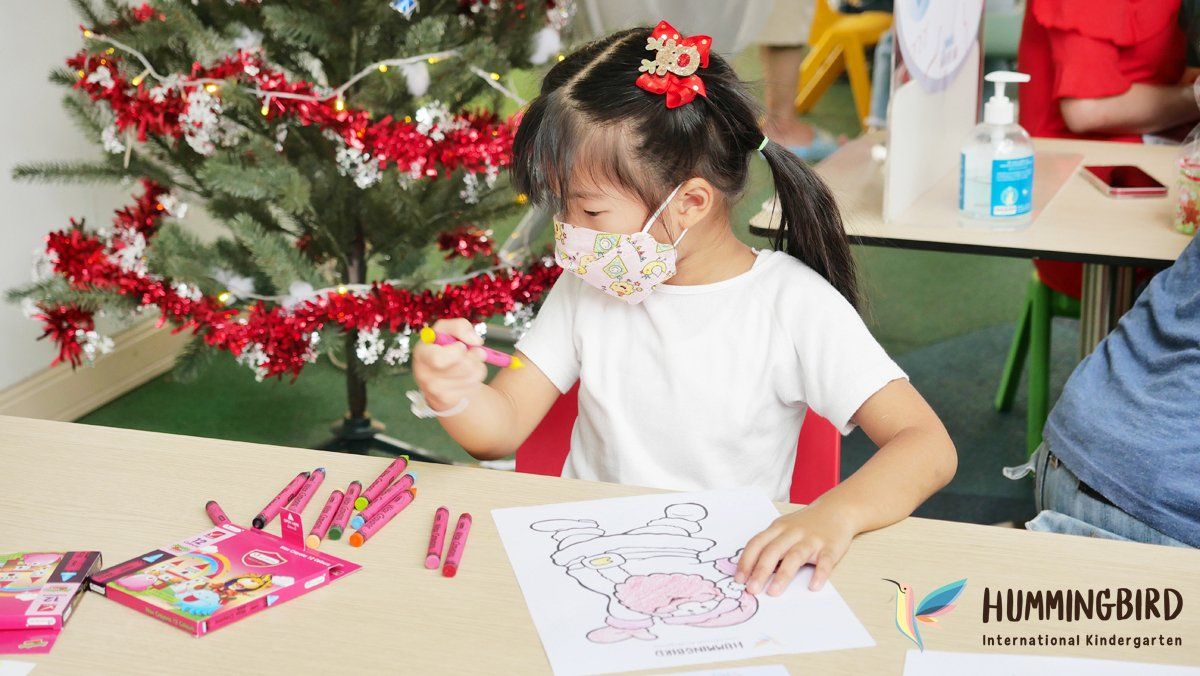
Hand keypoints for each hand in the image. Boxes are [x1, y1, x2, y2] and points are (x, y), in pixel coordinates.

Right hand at [411, 318, 487, 410]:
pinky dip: (477, 378)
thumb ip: (460, 327)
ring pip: (472, 376)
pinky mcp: (445, 400)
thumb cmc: (443, 347)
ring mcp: (434, 390)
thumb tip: (476, 341)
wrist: (436, 374)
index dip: (456, 352)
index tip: (461, 346)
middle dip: (475, 355)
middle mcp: (423, 374)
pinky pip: (473, 387)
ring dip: (478, 366)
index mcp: (421, 353)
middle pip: (464, 366)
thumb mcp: (447, 330)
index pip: (439, 359)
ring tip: (471, 363)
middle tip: (475, 351)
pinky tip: (466, 376)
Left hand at [734, 505, 854, 594]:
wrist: (837, 509)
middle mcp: (793, 532)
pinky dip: (819, 574)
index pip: (757, 543)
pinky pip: (824, 562)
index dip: (746, 561)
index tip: (739, 579)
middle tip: (752, 589)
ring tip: (774, 592)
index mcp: (778, 528)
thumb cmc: (806, 524)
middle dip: (760, 571)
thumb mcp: (784, 528)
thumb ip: (771, 546)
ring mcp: (812, 540)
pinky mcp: (830, 547)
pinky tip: (813, 586)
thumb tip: (753, 572)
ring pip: (795, 556)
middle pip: (773, 551)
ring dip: (783, 575)